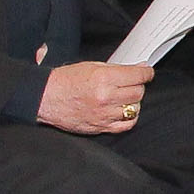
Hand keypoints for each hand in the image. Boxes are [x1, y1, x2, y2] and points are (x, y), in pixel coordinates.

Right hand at [39, 61, 153, 134]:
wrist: (46, 98)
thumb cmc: (65, 80)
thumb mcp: (91, 66)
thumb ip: (117, 69)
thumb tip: (139, 68)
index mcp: (103, 78)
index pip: (138, 75)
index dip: (146, 72)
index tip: (147, 72)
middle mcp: (105, 97)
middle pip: (138, 92)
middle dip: (138, 85)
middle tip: (132, 82)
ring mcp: (104, 114)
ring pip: (134, 108)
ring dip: (133, 101)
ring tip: (124, 96)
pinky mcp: (100, 127)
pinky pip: (126, 125)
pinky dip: (129, 117)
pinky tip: (124, 111)